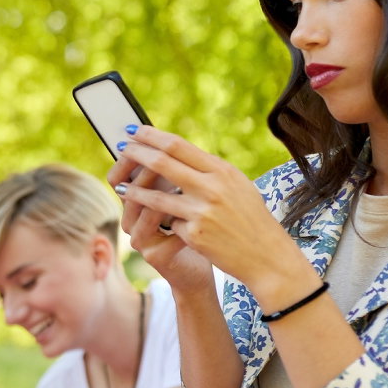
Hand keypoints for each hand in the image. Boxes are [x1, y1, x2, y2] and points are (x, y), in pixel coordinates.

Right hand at [104, 147, 214, 295]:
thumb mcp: (183, 198)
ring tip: (184, 183)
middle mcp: (132, 219)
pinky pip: (167, 234)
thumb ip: (175, 175)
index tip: (150, 136)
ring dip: (166, 194)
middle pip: (131, 188)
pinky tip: (200, 214)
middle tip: (164, 155)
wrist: (198, 268)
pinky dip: (185, 222)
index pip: (124, 173)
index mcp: (136, 202)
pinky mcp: (155, 256)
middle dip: (149, 168)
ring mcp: (140, 239)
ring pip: (146, 210)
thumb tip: (173, 140)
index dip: (137, 155)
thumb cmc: (192, 229)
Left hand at [113, 127, 317, 308]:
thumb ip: (210, 172)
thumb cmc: (251, 219)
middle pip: (162, 163)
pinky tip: (148, 219)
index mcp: (222, 171)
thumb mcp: (237, 186)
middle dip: (136, 154)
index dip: (152, 136)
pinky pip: (169, 224)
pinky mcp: (195, 235)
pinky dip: (160, 220)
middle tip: (120, 150)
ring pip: (156, 197)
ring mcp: (202, 211)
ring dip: (134, 190)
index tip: (135, 131)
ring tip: (120, 186)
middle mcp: (212, 187)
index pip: (178, 146)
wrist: (267, 256)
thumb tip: (179, 155)